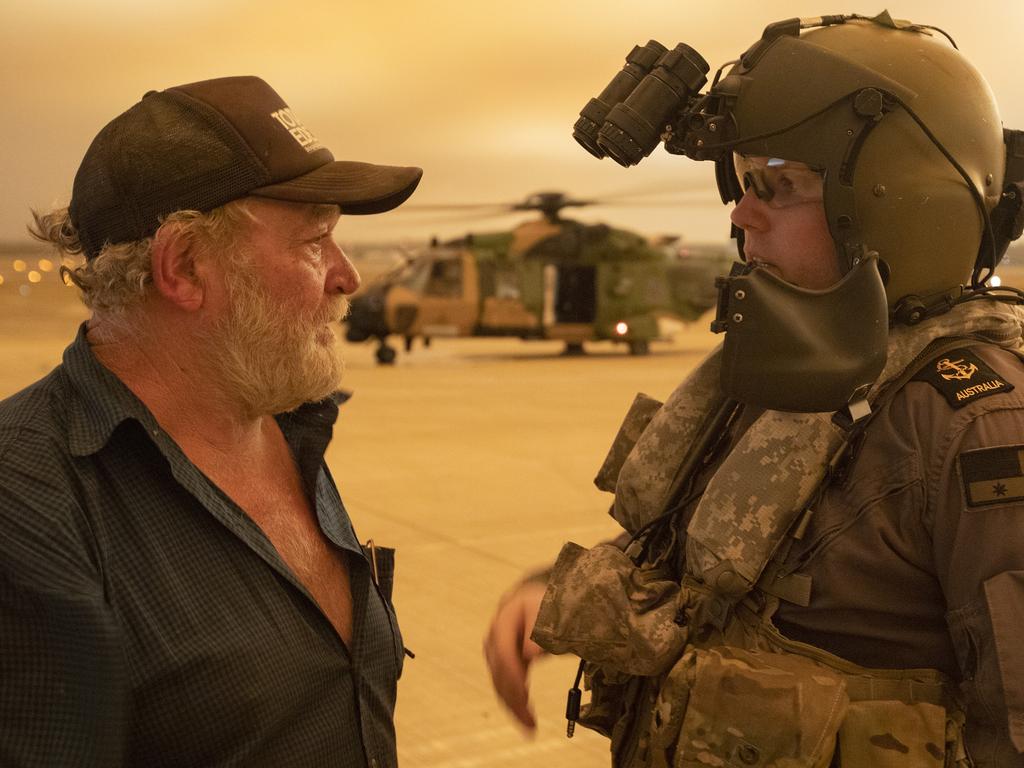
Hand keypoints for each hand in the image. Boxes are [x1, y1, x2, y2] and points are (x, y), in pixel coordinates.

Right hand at [482, 579, 548, 729]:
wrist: (547, 599)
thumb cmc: (551, 603)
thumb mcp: (551, 610)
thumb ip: (541, 628)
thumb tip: (530, 653)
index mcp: (507, 616)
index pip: (503, 650)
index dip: (512, 674)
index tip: (525, 695)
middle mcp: (496, 633)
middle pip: (498, 669)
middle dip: (512, 696)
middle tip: (529, 719)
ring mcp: (498, 647)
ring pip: (498, 681)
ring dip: (512, 705)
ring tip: (530, 726)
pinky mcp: (505, 660)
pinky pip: (505, 684)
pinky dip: (514, 703)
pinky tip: (526, 718)